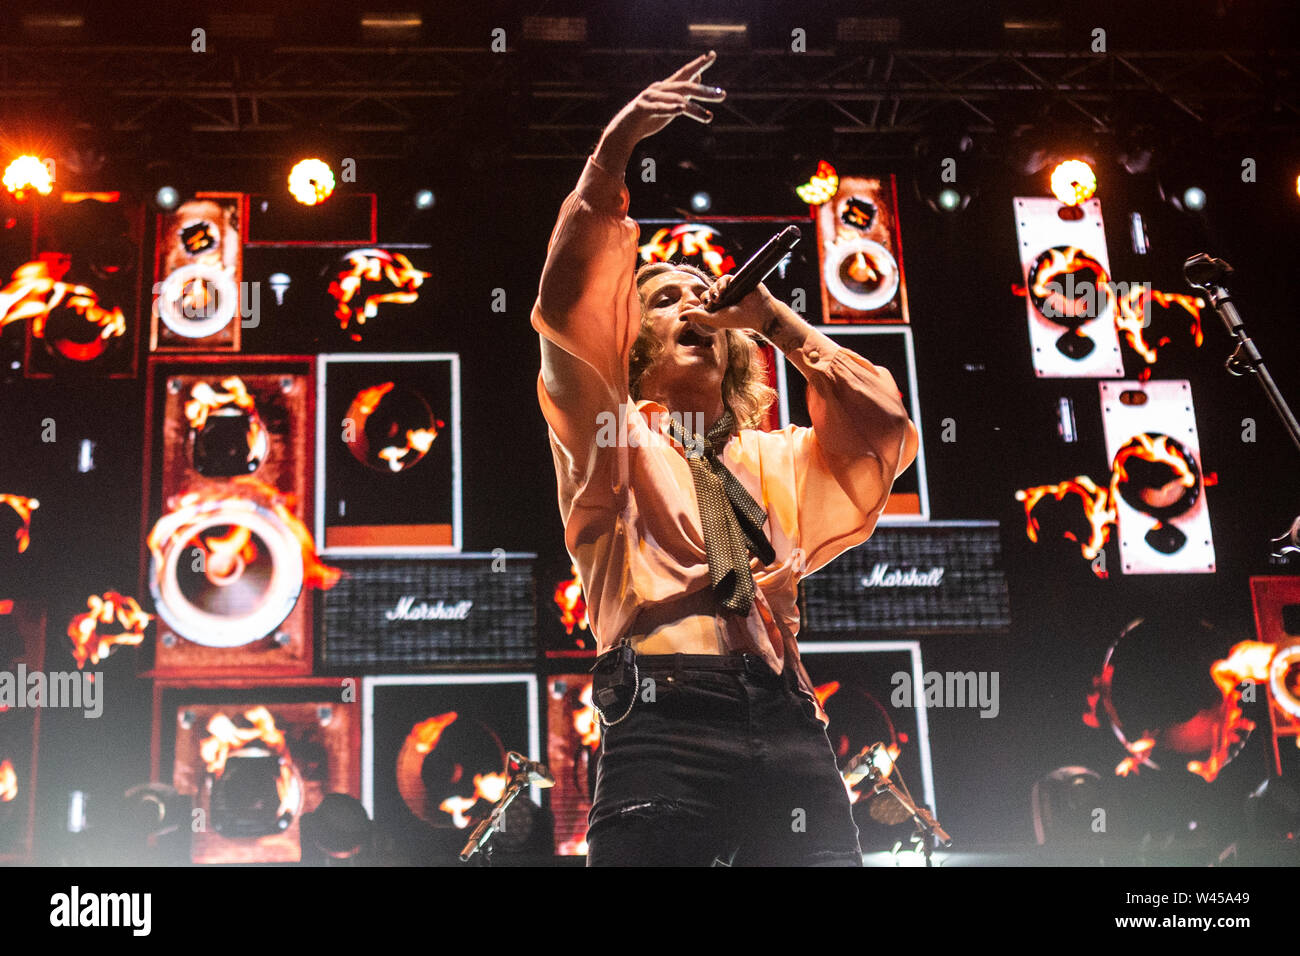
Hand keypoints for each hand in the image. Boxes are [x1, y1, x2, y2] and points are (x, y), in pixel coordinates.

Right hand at [595, 52, 725, 168]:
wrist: (624, 130)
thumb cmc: (648, 117)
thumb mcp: (670, 102)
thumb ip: (684, 90)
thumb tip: (699, 75)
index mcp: (667, 86)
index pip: (686, 73)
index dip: (699, 63)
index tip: (713, 54)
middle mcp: (659, 88)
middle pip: (685, 86)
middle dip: (704, 91)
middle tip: (722, 95)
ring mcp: (650, 97)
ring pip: (675, 99)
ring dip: (694, 108)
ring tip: (709, 117)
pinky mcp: (643, 109)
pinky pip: (659, 108)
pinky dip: (670, 108)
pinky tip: (681, 109)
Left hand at [681, 274, 779, 333]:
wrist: (758, 313)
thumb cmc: (738, 319)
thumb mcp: (714, 319)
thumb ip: (697, 316)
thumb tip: (679, 316)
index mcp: (720, 308)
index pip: (705, 301)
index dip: (702, 302)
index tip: (706, 306)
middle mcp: (725, 298)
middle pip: (709, 291)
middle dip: (708, 296)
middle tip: (713, 303)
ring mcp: (732, 289)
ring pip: (716, 284)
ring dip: (715, 289)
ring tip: (719, 298)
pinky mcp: (738, 281)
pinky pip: (725, 277)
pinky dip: (722, 282)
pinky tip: (724, 290)